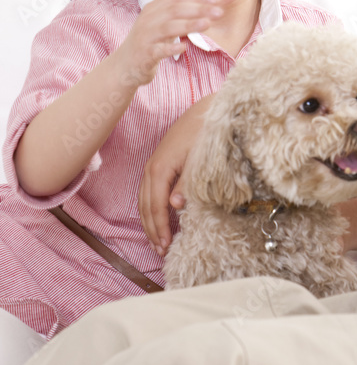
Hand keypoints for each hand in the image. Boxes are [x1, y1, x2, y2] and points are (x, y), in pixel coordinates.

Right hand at [119, 0, 223, 86]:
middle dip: (199, 9)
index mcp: (153, 8)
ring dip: (189, 25)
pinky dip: (172, 48)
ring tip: (208, 24)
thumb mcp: (163, 24)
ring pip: (168, 27)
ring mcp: (146, 36)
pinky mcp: (145, 54)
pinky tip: (185, 47)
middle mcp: (148, 19)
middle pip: (175, 9)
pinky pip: (159, 50)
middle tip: (219, 12)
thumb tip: (208, 6)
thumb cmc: (151, 42)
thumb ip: (180, 15)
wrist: (126, 65)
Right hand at [139, 94, 212, 253]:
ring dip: (150, 223)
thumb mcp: (198, 161)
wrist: (203, 113)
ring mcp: (152, 167)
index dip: (160, 227)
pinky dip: (151, 209)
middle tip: (161, 251)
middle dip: (153, 230)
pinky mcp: (157, 165)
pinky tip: (159, 220)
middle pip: (146, 207)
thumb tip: (175, 205)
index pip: (156, 205)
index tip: (167, 245)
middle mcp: (151, 169)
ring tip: (158, 242)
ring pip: (144, 201)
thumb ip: (186, 183)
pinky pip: (148, 193)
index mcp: (160, 169)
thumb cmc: (203, 135)